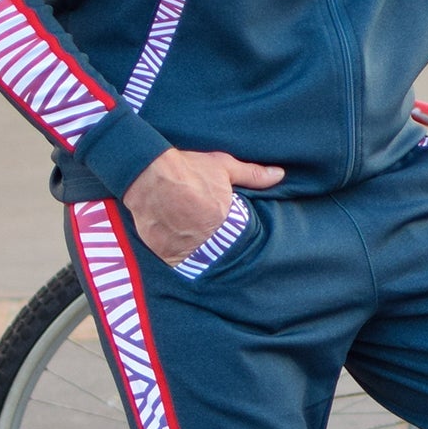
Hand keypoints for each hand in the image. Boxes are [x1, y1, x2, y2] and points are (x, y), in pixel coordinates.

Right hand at [125, 147, 284, 264]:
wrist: (147, 173)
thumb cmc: (187, 169)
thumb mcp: (224, 167)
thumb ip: (253, 174)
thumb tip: (280, 175)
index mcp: (224, 223)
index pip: (238, 242)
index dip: (235, 238)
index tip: (231, 233)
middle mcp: (204, 240)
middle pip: (217, 254)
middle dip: (217, 248)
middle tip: (212, 238)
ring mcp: (182, 248)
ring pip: (196, 261)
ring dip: (198, 254)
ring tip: (196, 241)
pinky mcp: (162, 251)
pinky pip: (174, 261)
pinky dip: (177, 255)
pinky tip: (179, 242)